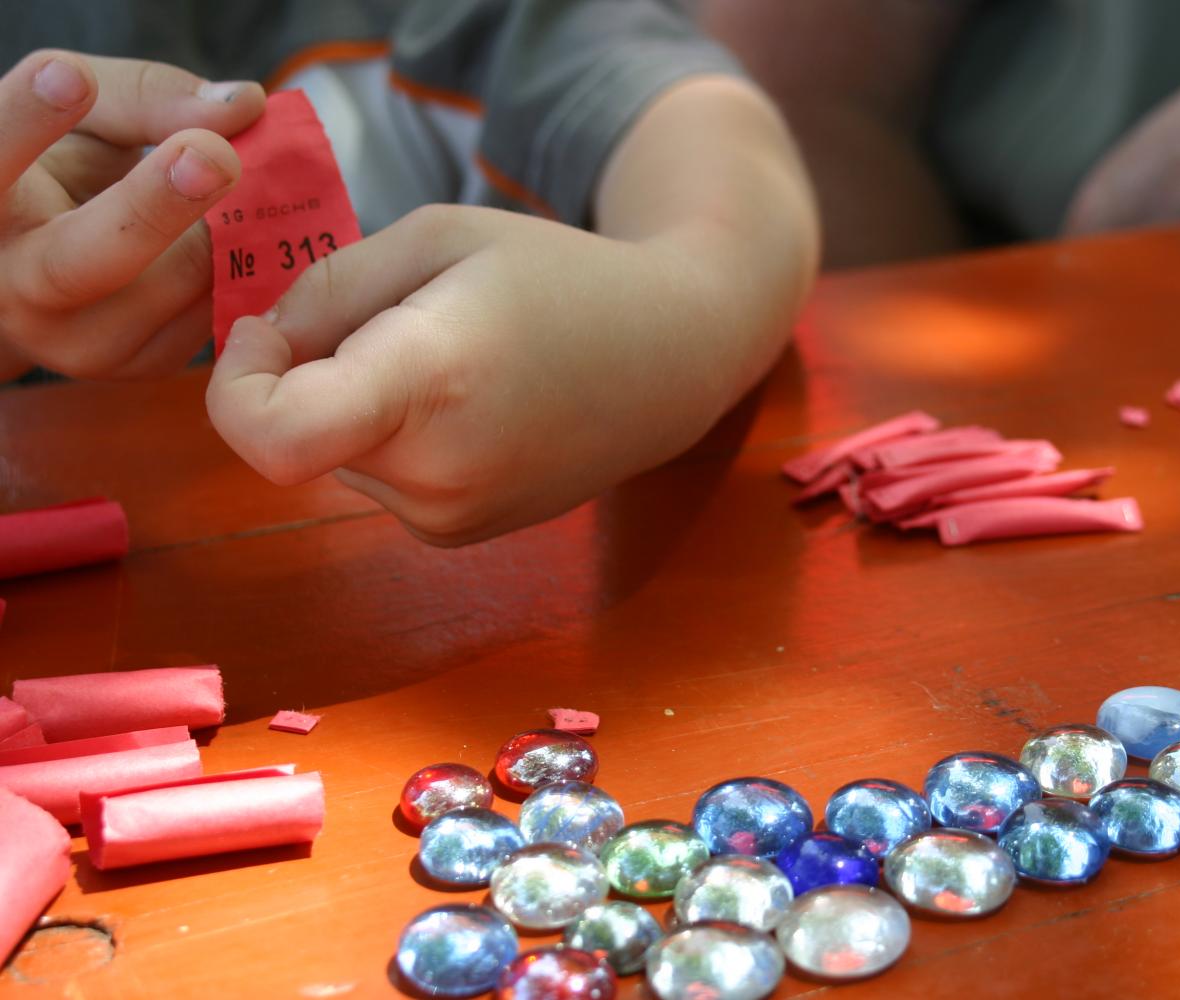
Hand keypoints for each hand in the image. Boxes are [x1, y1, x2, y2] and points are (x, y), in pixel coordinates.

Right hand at [0, 50, 264, 378]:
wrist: (57, 273)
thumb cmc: (63, 172)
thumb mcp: (84, 119)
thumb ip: (146, 98)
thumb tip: (246, 103)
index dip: (28, 120)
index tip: (70, 75)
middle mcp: (14, 287)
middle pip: (84, 258)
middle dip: (155, 206)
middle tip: (215, 154)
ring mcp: (76, 342)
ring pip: (171, 285)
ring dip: (224, 229)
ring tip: (246, 177)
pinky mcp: (139, 365)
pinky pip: (211, 314)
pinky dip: (246, 266)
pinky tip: (254, 230)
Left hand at [206, 205, 739, 545]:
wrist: (672, 360)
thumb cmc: (562, 278)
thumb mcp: (441, 234)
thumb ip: (328, 284)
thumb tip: (264, 345)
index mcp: (432, 381)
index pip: (270, 437)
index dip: (235, 385)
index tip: (267, 335)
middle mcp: (436, 473)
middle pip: (296, 431)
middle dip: (308, 372)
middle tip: (389, 318)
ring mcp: (450, 517)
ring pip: (333, 453)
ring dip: (353, 402)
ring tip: (450, 355)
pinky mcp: (457, 534)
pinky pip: (376, 476)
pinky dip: (390, 433)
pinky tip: (467, 400)